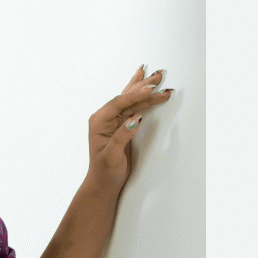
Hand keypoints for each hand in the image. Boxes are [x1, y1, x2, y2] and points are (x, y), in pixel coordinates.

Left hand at [86, 64, 172, 195]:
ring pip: (131, 100)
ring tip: (158, 76)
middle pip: (125, 97)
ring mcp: (113, 120)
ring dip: (145, 89)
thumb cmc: (105, 171)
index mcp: (99, 122)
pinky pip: (133, 106)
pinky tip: (147, 88)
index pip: (118, 104)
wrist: (104, 182)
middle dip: (142, 86)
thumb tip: (135, 119)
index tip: (150, 89)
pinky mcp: (122, 124)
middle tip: (159, 75)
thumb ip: (122, 136)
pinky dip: (143, 98)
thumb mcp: (112, 156)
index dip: (134, 95)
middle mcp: (105, 118)